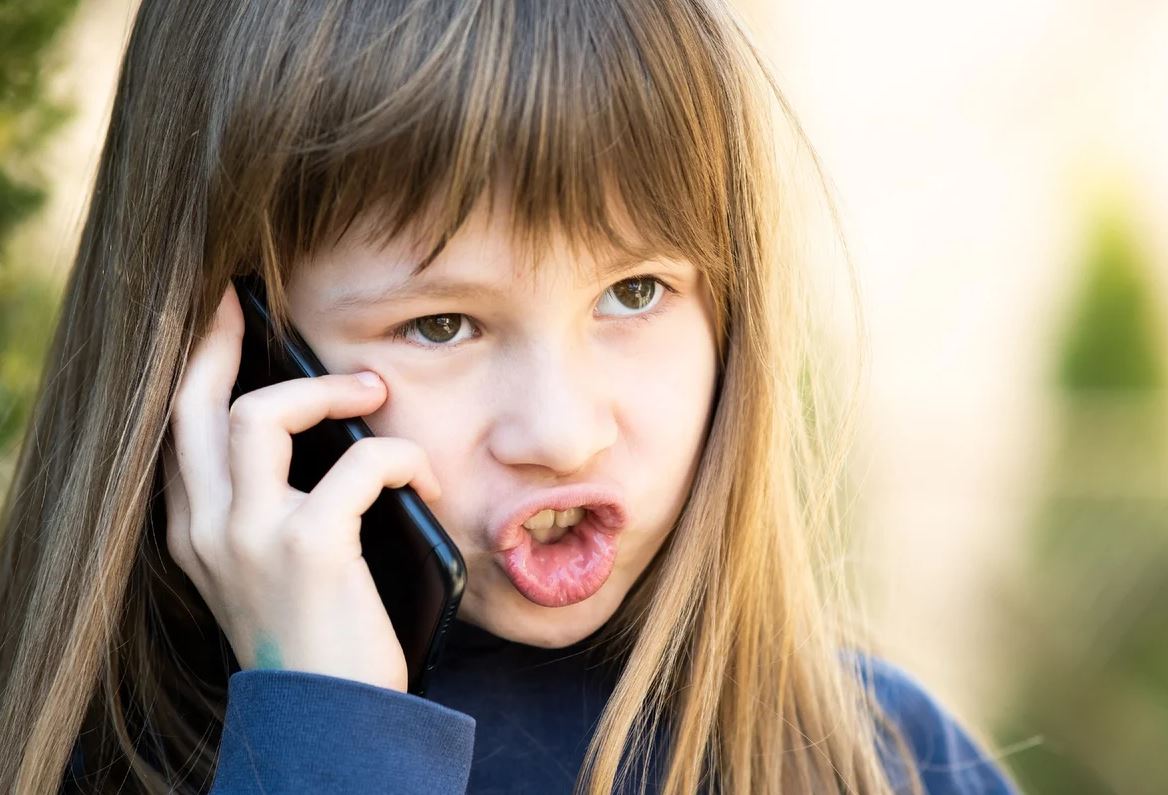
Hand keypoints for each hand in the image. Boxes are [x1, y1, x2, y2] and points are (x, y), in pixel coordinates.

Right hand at [159, 283, 441, 692]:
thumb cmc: (315, 641)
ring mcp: (250, 537)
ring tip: (375, 394)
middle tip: (248, 304)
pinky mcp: (307, 549)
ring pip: (260, 414)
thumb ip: (274, 510)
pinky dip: (403, 459)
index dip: (196, 368)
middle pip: (193, 405)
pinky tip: (429, 486)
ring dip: (328, 390)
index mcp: (194, 534)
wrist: (328, 723)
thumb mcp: (271, 574)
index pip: (177, 430)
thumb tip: (331, 437)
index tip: (219, 321)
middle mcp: (207, 530)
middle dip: (218, 342)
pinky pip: (362, 464)